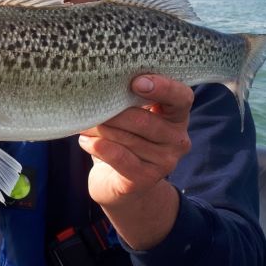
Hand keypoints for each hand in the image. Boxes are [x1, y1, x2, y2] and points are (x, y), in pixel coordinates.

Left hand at [79, 74, 192, 207]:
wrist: (119, 183)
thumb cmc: (125, 138)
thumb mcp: (132, 115)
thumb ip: (129, 99)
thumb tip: (103, 82)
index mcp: (177, 116)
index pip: (181, 97)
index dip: (163, 87)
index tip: (136, 82)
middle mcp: (177, 139)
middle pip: (143, 120)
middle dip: (111, 112)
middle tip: (89, 107)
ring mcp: (164, 162)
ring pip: (127, 138)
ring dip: (100, 129)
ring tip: (83, 124)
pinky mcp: (146, 178)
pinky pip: (120, 157)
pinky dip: (99, 146)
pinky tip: (85, 141)